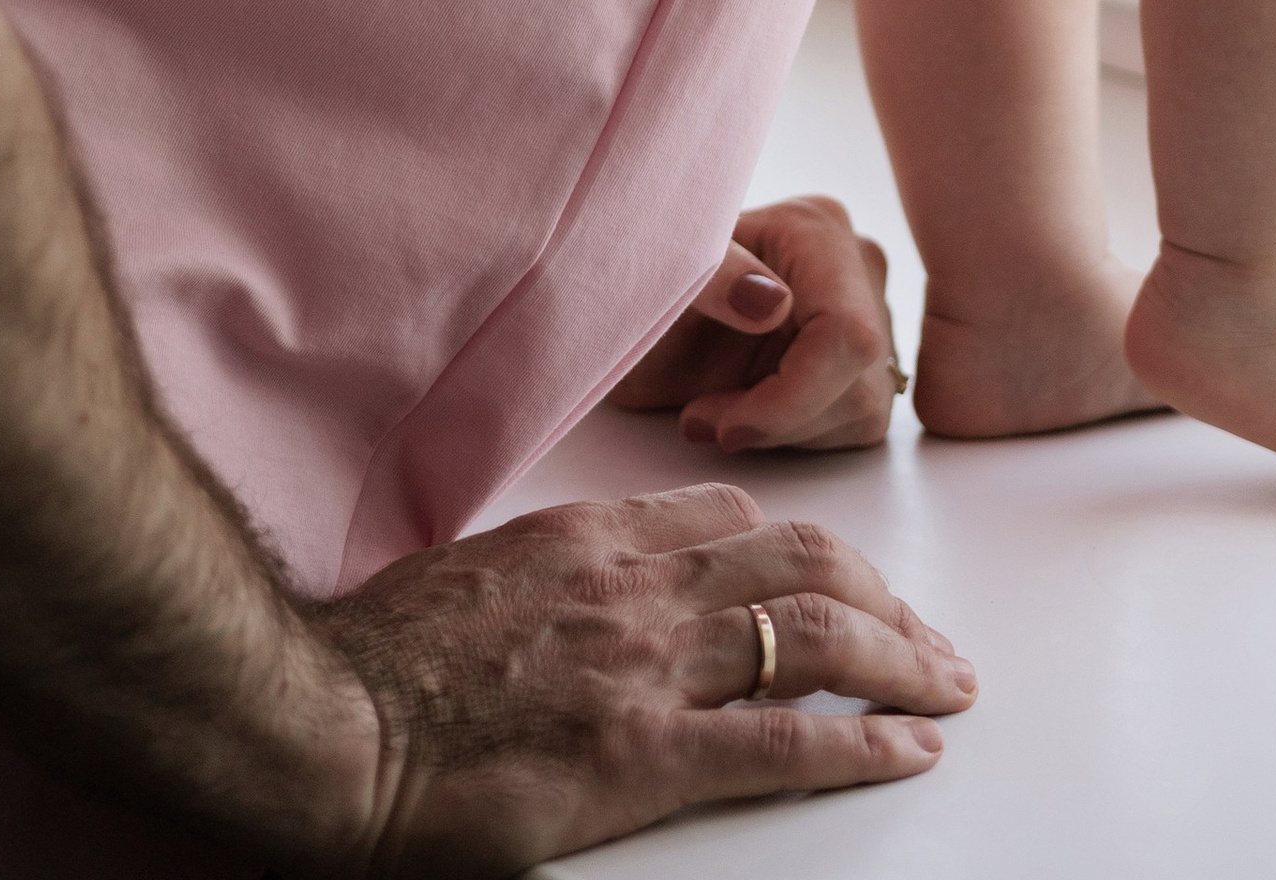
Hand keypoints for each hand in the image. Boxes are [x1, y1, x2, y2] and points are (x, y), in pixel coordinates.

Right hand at [317, 481, 971, 869]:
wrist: (329, 722)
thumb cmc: (379, 662)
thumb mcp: (477, 574)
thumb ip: (551, 574)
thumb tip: (585, 595)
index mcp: (595, 538)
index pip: (735, 518)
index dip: (808, 548)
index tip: (844, 576)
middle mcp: (637, 586)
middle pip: (801, 561)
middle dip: (883, 595)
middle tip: (930, 637)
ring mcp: (646, 667)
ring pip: (813, 633)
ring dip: (899, 658)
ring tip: (947, 685)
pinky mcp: (643, 756)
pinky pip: (783, 739)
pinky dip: (862, 742)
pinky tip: (908, 749)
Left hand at [608, 194, 902, 453]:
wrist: (638, 305)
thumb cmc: (643, 279)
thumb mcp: (658, 275)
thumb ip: (712, 275)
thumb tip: (773, 303)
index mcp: (815, 227)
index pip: (845, 332)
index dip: (792, 396)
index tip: (726, 427)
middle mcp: (857, 264)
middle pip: (855, 380)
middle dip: (777, 420)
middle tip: (702, 419)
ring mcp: (869, 312)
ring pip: (859, 410)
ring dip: (779, 433)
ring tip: (711, 410)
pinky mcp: (864, 362)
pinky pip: (852, 426)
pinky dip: (792, 435)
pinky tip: (746, 410)